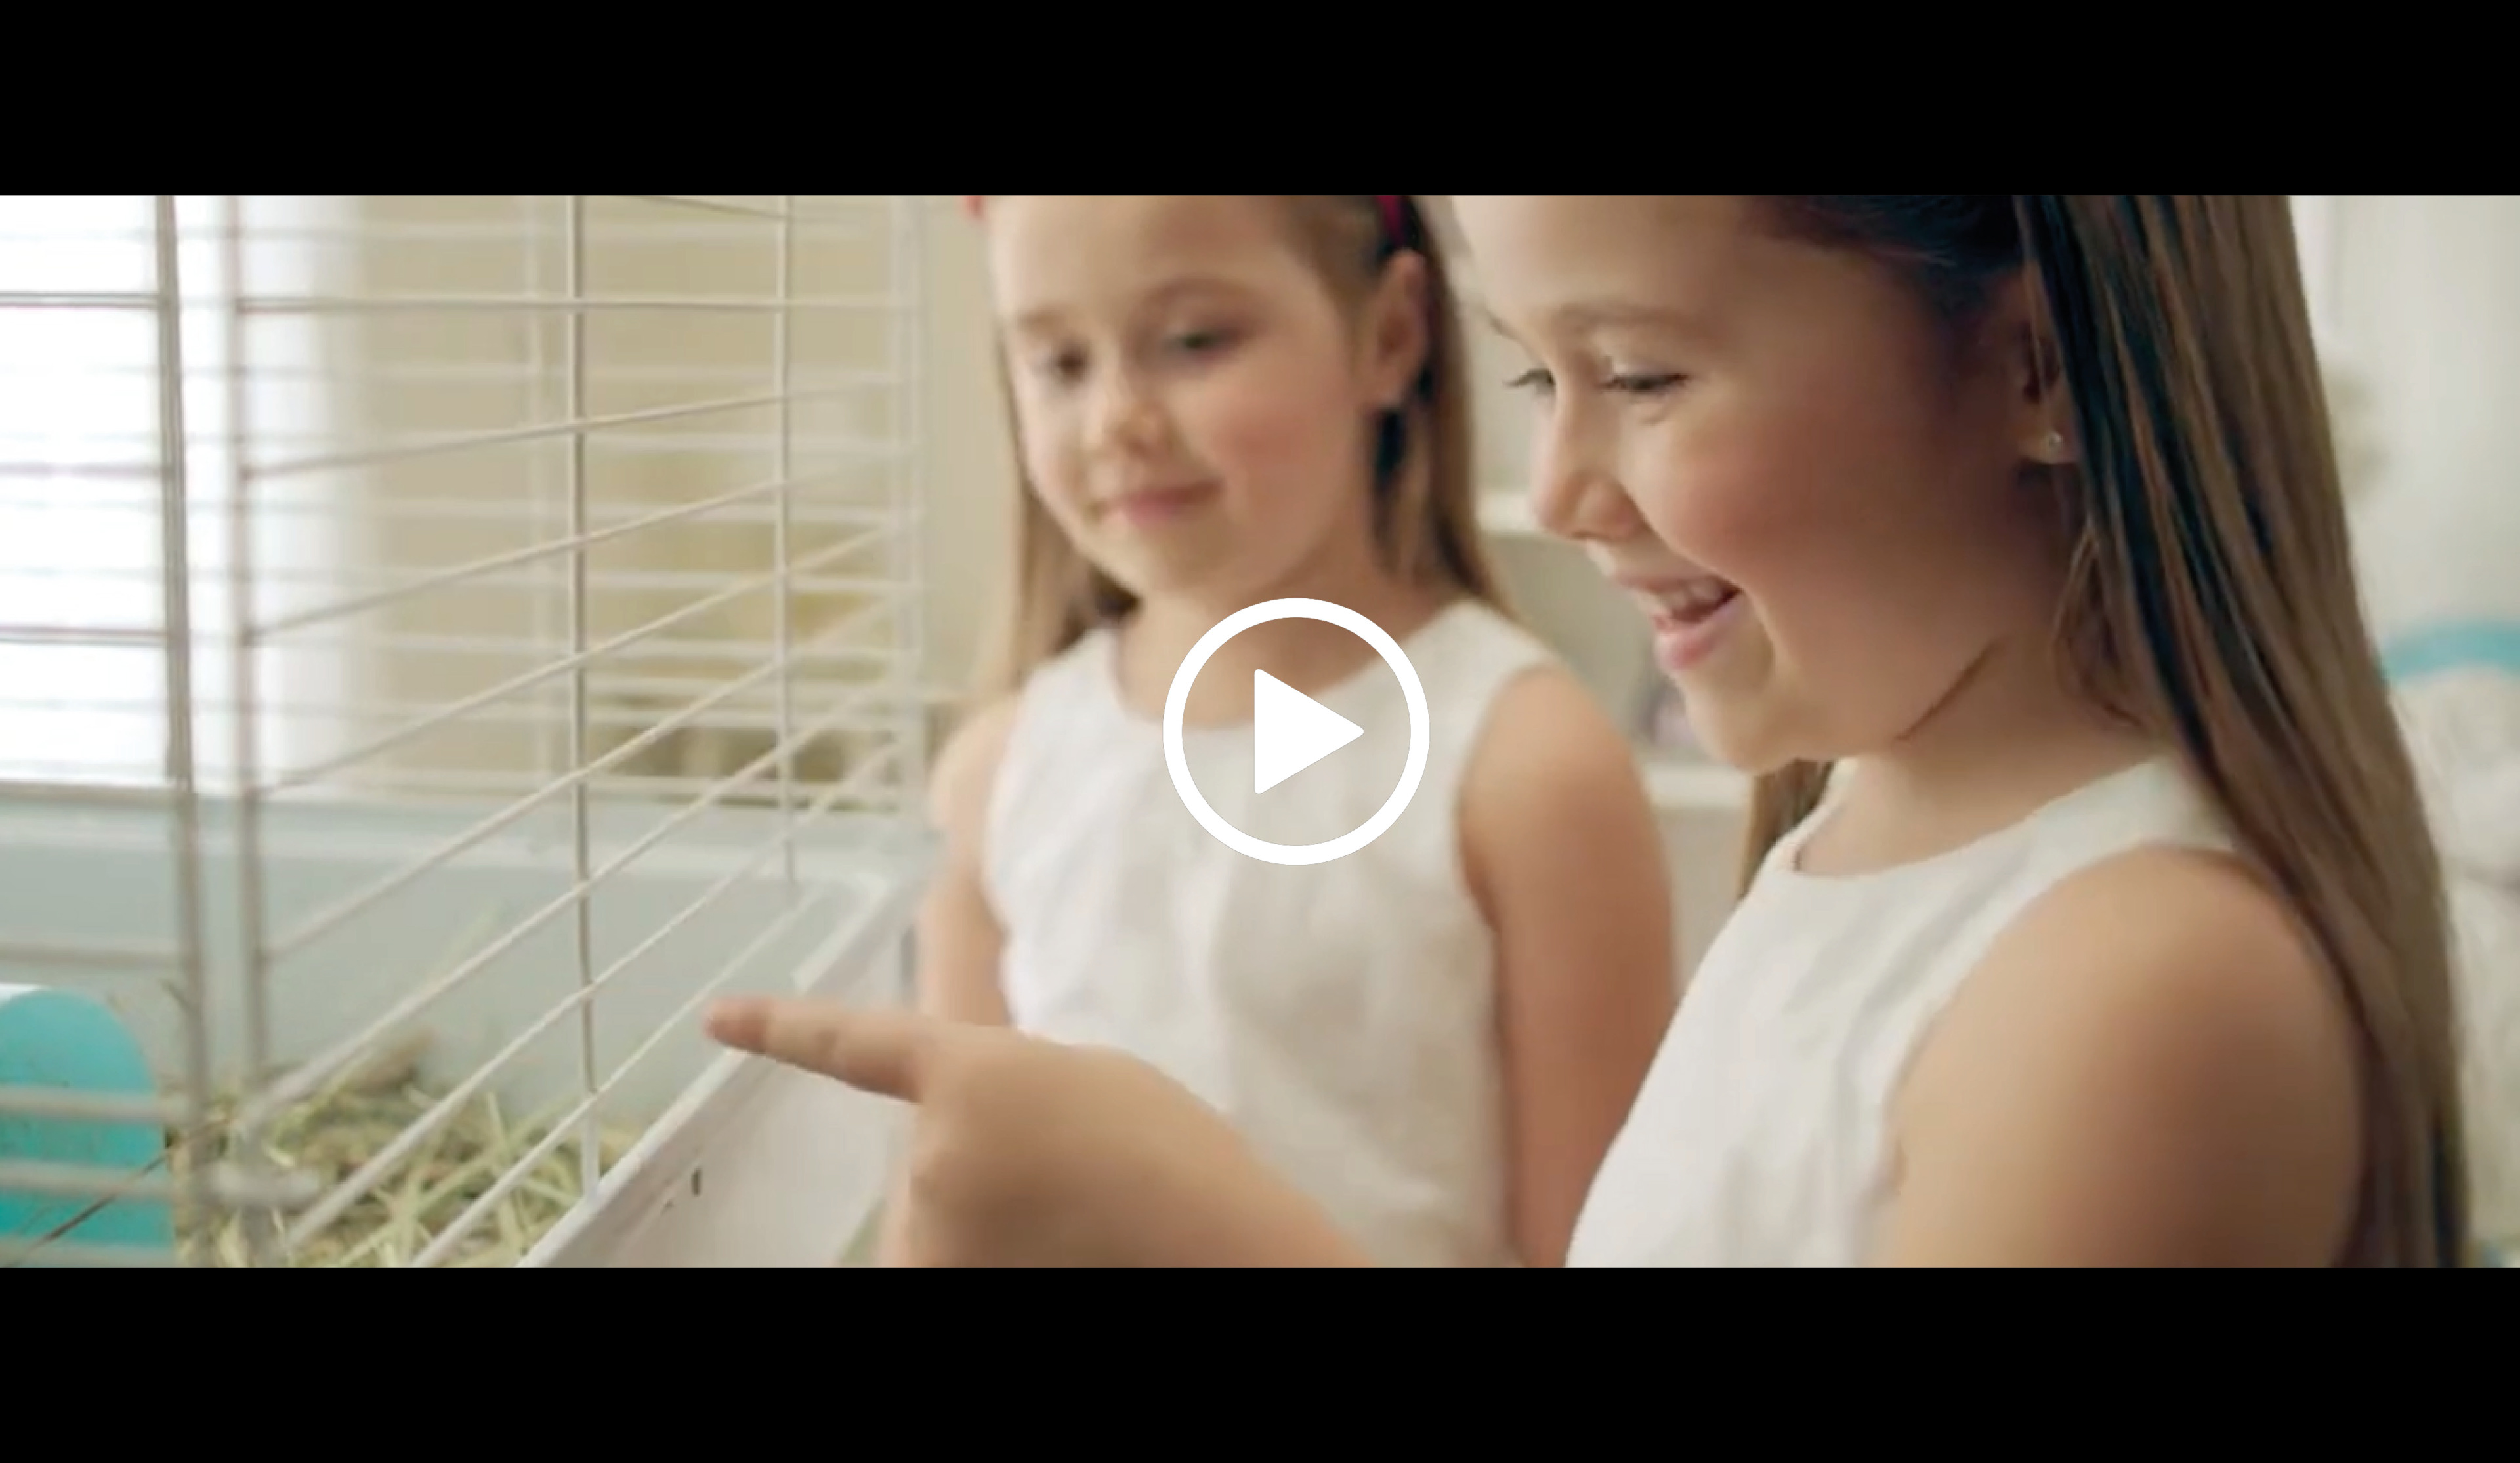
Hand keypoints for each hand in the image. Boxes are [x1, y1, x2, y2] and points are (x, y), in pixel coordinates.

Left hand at [703, 998, 1363, 1267]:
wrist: (1221, 1247)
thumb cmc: (1172, 1158)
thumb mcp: (1083, 1082)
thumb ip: (1001, 1087)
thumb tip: (961, 1135)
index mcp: (971, 1075)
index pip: (855, 1045)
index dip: (782, 1028)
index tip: (717, 1019)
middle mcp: (931, 1156)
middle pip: (931, 1161)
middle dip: (983, 1168)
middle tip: (1075, 1177)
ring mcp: (934, 1235)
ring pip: (942, 1225)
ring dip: (995, 1224)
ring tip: (1080, 1224)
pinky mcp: (944, 1283)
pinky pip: (950, 1260)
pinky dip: (996, 1256)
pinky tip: (1062, 1250)